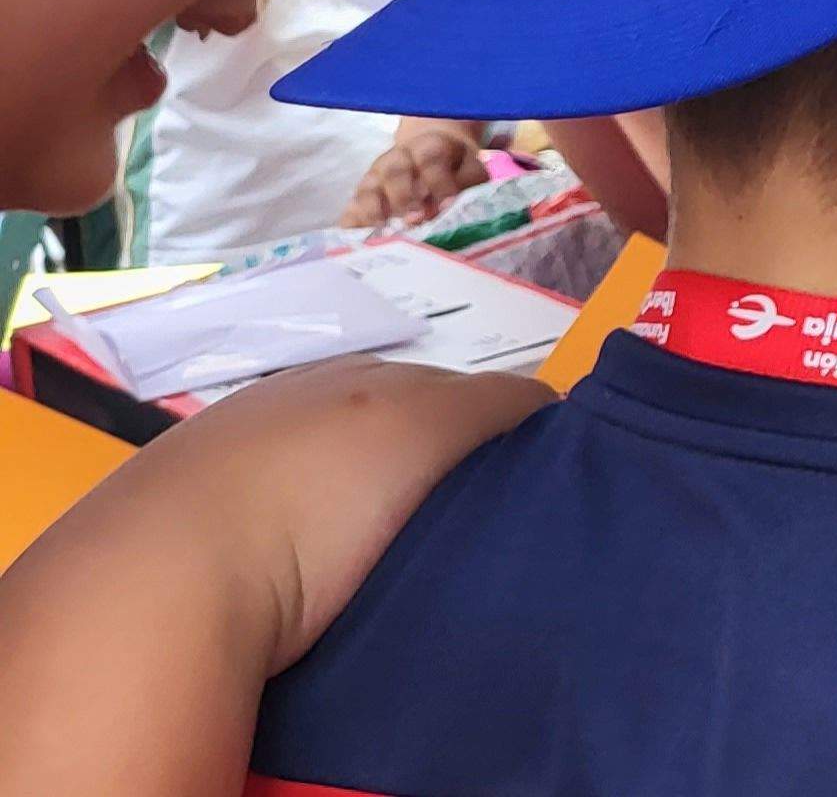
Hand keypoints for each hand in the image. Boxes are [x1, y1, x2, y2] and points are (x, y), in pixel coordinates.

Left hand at [0, 359, 548, 794]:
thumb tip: (548, 404)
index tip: (533, 489)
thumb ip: (494, 404)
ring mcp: (242, 463)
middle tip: (478, 530)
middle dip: (443, 467)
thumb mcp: (426, 426)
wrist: (161, 583)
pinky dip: (320, 541)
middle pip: (400, 428)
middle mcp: (298, 404)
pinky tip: (327, 577)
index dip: (502, 434)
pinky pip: (290, 523)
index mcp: (357, 378)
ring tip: (407, 561)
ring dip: (380, 508)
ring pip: (344, 478)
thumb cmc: (310, 496)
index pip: (457, 390)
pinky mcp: (206, 526)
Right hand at [341, 120, 483, 228]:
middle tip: (415, 220)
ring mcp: (376, 176)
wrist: (431, 154)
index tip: (447, 205)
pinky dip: (354, 225)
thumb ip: (466, 184)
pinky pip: (352, 209)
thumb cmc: (455, 168)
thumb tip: (450, 208)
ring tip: (386, 233)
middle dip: (404, 196)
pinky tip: (360, 242)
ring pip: (368, 188)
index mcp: (429, 147)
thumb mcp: (470, 169)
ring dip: (375, 211)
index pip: (430, 158)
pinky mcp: (362, 196)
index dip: (438, 181)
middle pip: (394, 170)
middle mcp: (398, 158)